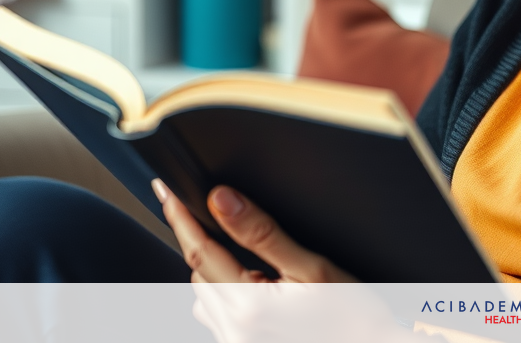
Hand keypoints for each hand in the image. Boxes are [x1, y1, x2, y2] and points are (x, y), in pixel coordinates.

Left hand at [154, 179, 414, 341]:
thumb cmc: (354, 316)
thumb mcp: (312, 267)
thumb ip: (262, 233)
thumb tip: (221, 200)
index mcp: (247, 306)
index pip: (200, 250)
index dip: (181, 217)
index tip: (166, 191)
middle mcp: (234, 331)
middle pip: (197, 272)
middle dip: (202, 239)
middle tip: (212, 210)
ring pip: (204, 295)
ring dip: (213, 267)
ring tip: (244, 251)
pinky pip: (218, 316)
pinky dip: (224, 292)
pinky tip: (252, 282)